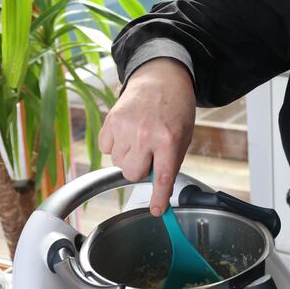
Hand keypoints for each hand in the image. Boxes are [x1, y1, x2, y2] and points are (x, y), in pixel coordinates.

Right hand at [98, 58, 195, 215]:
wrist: (160, 77)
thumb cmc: (175, 108)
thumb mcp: (184, 135)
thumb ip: (171, 161)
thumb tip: (159, 187)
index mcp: (169, 140)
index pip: (162, 178)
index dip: (159, 198)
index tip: (158, 211)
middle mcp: (145, 135)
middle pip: (133, 174)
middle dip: (140, 170)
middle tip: (149, 155)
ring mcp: (125, 127)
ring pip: (118, 163)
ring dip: (128, 156)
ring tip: (140, 138)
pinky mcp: (111, 121)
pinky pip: (106, 149)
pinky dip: (115, 145)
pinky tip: (127, 132)